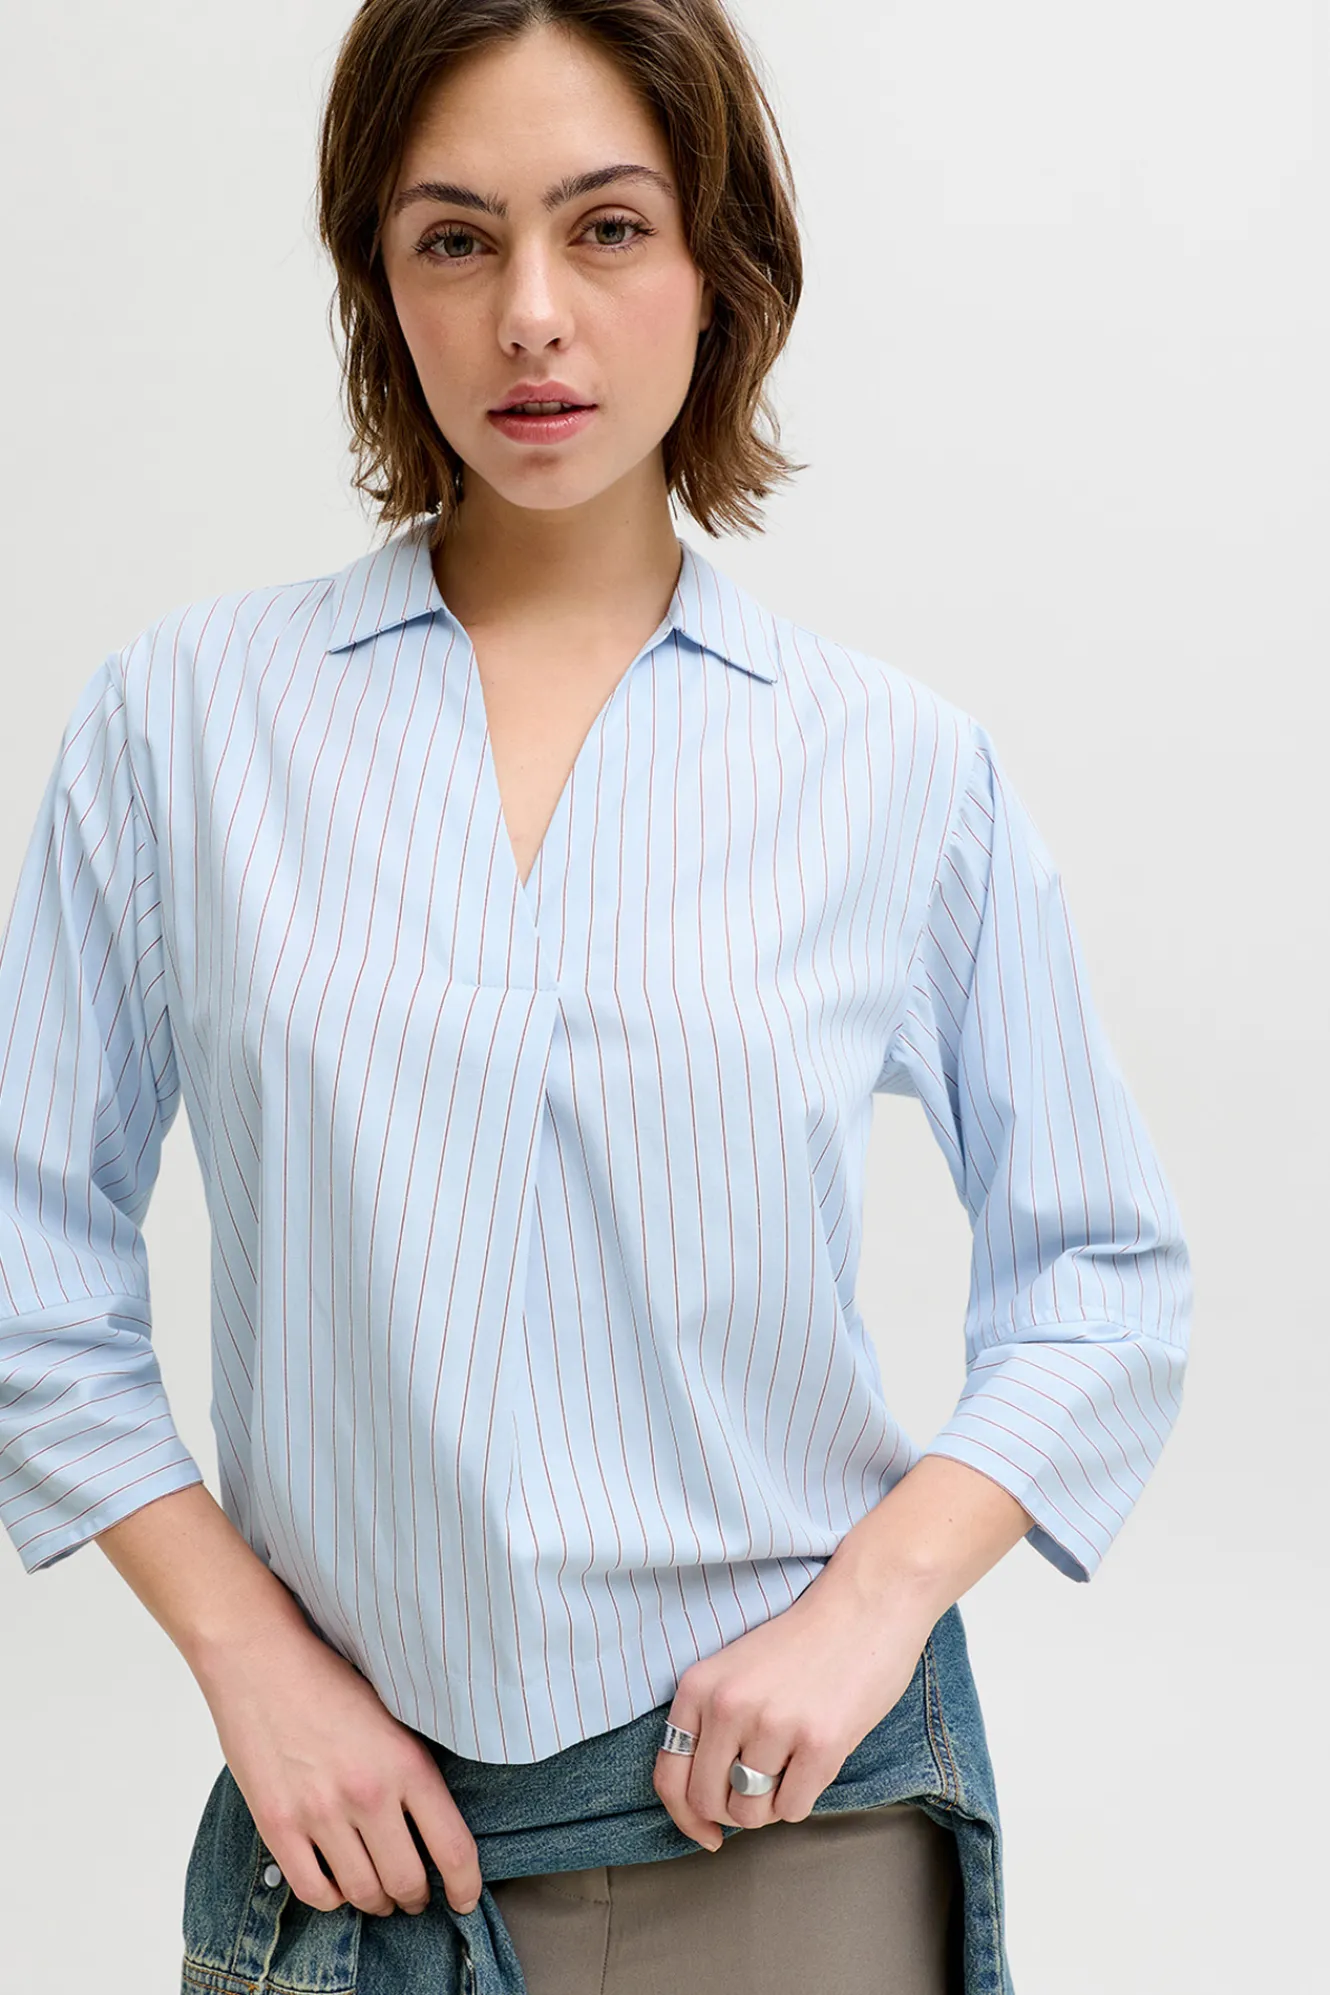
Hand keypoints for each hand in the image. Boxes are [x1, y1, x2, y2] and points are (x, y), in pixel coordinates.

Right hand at [191, 1617, 482, 1919]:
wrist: (261, 1661)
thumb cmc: (329, 1681)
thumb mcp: (393, 1718)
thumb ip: (412, 1771)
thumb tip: (435, 1827)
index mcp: (407, 1764)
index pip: (454, 1849)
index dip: (466, 1886)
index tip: (465, 1899)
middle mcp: (368, 1795)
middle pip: (407, 1882)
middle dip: (417, 1898)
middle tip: (416, 1896)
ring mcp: (320, 1814)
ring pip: (363, 1893)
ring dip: (376, 1902)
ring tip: (379, 1894)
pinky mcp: (278, 1826)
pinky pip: (314, 1891)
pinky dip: (332, 1899)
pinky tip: (337, 1885)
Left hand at [652, 1572, 937, 1849]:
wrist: (865, 1606)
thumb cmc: (803, 1643)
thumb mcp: (736, 1671)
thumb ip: (711, 1725)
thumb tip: (701, 1806)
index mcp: (699, 1686)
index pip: (669, 1776)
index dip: (684, 1818)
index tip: (705, 1832)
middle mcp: (728, 1706)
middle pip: (708, 1802)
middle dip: (732, 1813)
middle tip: (759, 1793)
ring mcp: (773, 1725)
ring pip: (751, 1813)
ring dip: (770, 1807)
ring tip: (789, 1769)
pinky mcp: (819, 1743)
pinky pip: (793, 1809)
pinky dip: (802, 1799)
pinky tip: (814, 1763)